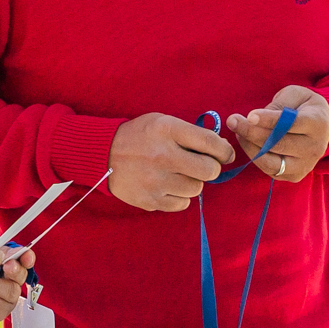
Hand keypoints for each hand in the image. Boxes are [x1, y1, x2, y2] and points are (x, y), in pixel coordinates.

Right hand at [109, 113, 231, 211]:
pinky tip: (168, 186)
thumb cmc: (139, 137)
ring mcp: (156, 181)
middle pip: (209, 170)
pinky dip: (179, 197)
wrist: (102, 155)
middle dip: (209, 168)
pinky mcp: (150, 200)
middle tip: (199, 165)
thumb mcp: (163, 123)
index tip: (226, 155)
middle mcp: (163, 156)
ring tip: (177, 174)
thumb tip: (222, 149)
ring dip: (192, 182)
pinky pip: (182, 204)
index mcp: (167, 130)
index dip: (224, 151)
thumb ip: (191, 134)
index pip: (210, 142)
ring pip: (197, 189)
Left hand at [226, 87, 328, 183]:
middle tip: (233, 121)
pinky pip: (270, 170)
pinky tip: (247, 143)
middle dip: (252, 133)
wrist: (324, 128)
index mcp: (317, 123)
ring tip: (238, 133)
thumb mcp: (296, 94)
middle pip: (278, 144)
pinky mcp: (295, 176)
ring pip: (271, 162)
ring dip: (250, 148)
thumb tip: (256, 119)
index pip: (291, 124)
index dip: (269, 120)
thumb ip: (279, 104)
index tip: (249, 116)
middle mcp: (314, 147)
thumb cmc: (304, 107)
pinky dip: (255, 157)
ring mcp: (305, 165)